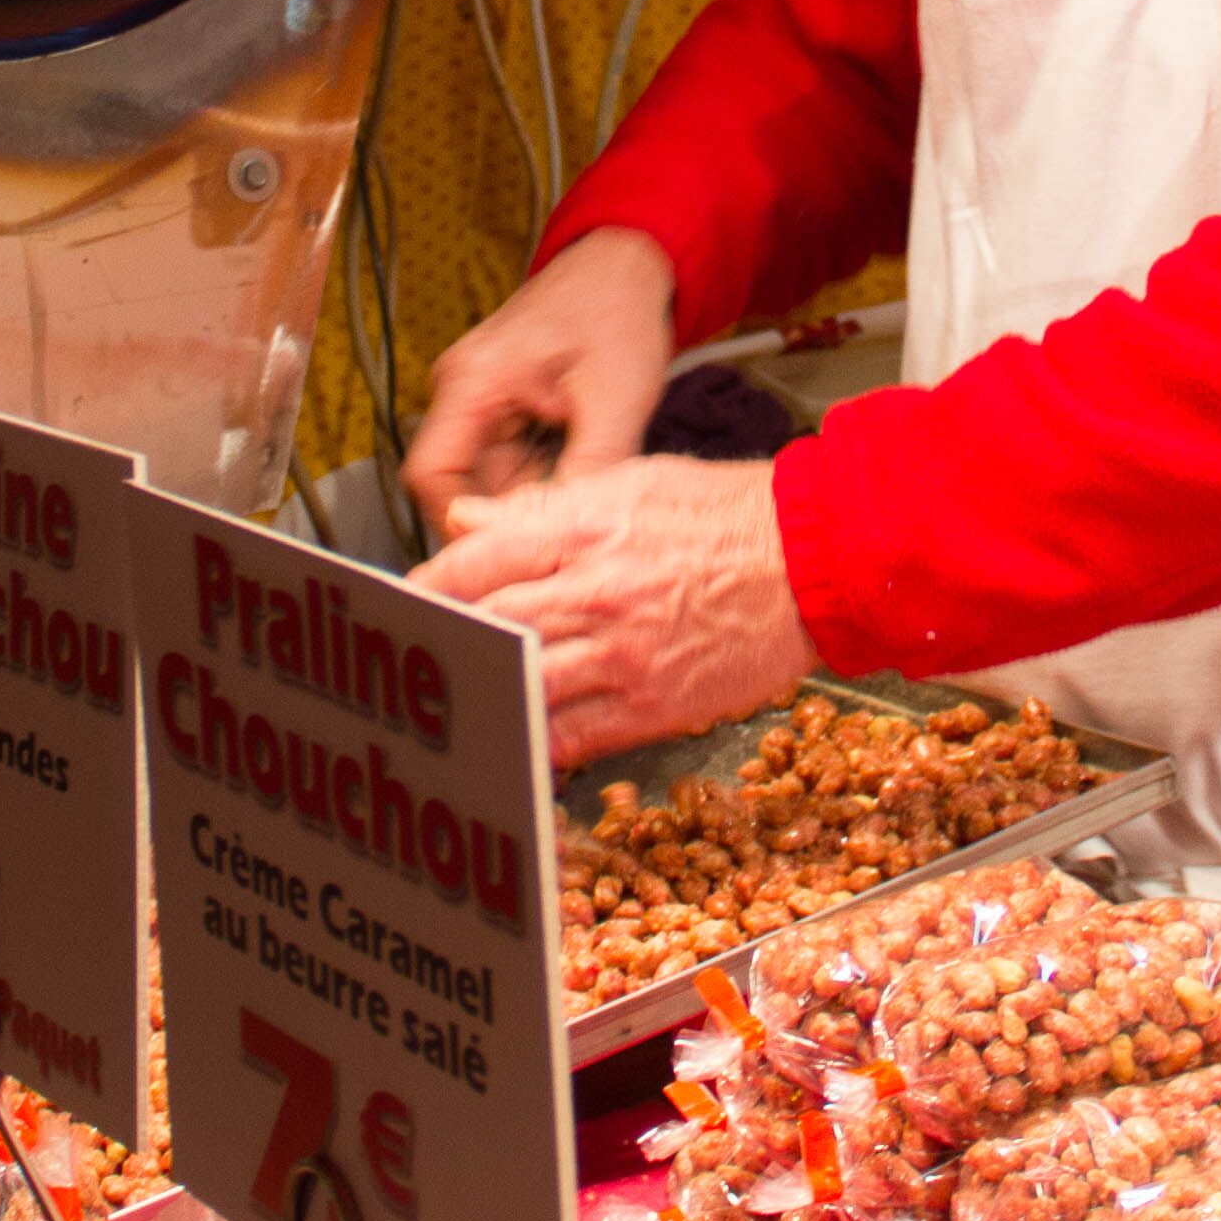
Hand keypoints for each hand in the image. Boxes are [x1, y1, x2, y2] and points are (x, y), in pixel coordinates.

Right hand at [403, 226, 675, 538]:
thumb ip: (590, 470)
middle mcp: (463, 392)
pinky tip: (580, 467)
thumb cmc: (617, 310)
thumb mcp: (615, 399)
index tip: (502, 552)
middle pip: (458, 485)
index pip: (429, 475)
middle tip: (560, 533)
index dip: (458, 522)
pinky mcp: (504, 409)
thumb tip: (570, 537)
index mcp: (472, 383)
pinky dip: (543, 477)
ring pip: (487, 480)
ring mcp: (481, 401)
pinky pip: (509, 464)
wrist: (628, 266)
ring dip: (529, 496)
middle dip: (507, 514)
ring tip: (582, 491)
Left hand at [410, 455, 815, 767]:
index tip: (403, 600)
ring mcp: (624, 652)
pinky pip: (576, 733)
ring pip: (525, 681)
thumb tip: (467, 518)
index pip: (480, 558)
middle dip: (442, 641)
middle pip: (492, 622)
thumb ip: (542, 507)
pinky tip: (512, 739)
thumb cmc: (730, 513)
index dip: (430, 584)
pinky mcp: (654, 702)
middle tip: (405, 658)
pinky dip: (537, 738)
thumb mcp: (634, 482)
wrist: (817, 559)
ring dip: (481, 693)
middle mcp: (597, 590)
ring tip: (446, 702)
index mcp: (587, 526)